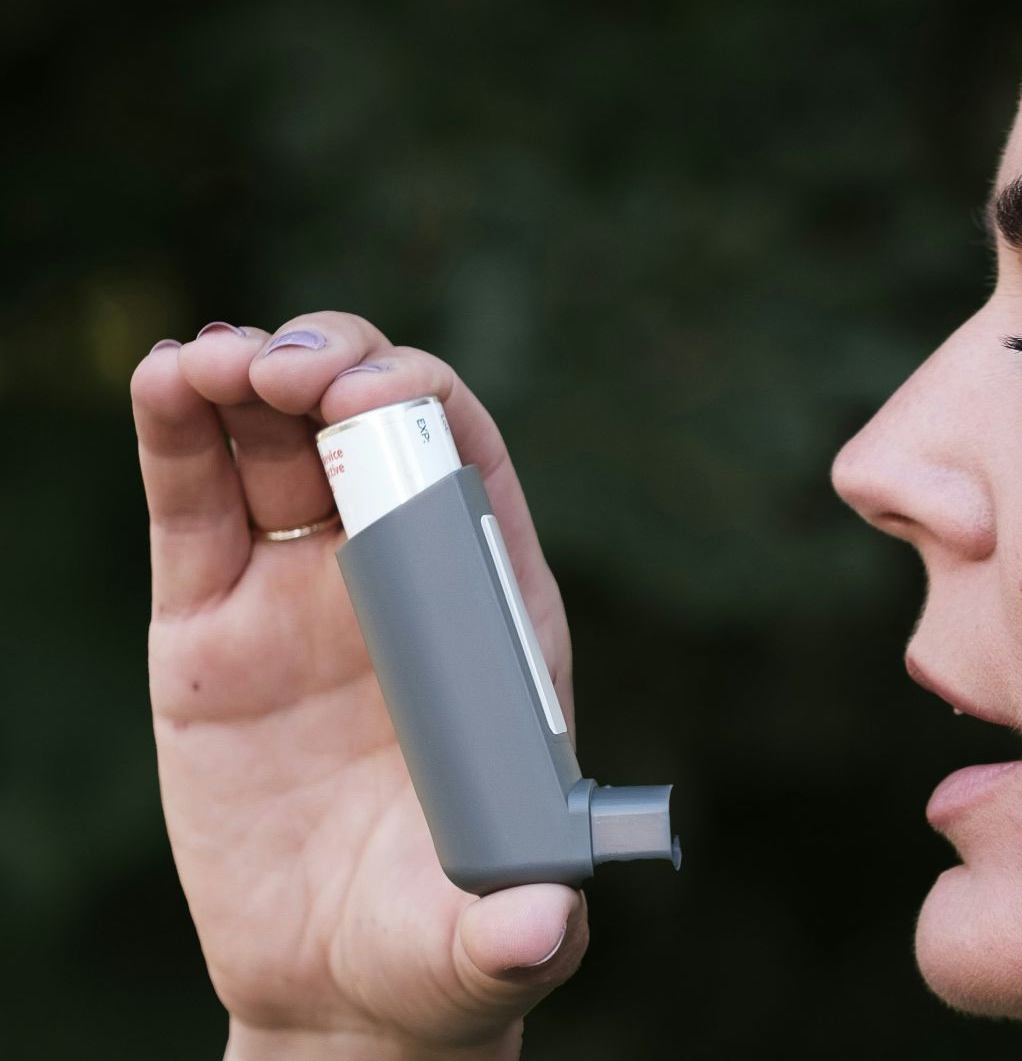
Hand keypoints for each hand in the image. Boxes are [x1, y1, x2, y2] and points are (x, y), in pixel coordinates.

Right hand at [132, 313, 584, 1057]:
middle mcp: (399, 585)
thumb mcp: (488, 943)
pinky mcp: (208, 628)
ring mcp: (298, 594)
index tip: (372, 402)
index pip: (472, 473)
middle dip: (336, 368)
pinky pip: (192, 507)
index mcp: (488, 621)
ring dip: (249, 375)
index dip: (429, 412)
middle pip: (373, 428)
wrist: (336, 985)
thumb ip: (515, 931)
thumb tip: (532, 930)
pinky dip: (176, 436)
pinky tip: (166, 379)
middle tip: (285, 368)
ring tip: (211, 360)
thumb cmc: (440, 946)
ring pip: (275, 445)